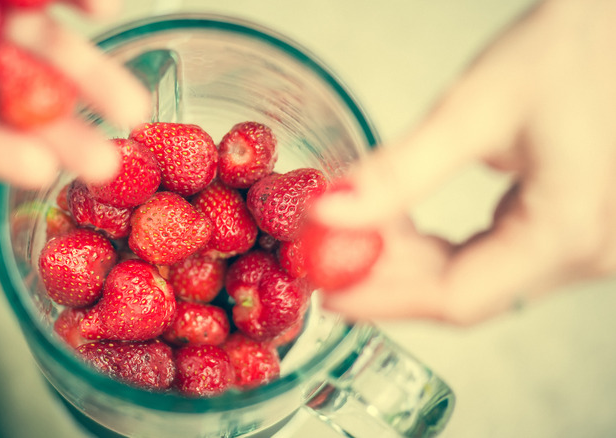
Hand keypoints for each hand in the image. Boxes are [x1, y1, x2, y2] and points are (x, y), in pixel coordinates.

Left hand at [313, 0, 615, 324]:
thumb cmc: (574, 47)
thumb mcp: (474, 109)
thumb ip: (400, 170)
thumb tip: (330, 212)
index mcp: (567, 230)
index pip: (457, 297)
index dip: (382, 299)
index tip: (328, 292)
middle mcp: (590, 253)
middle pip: (466, 290)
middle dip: (389, 273)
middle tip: (328, 252)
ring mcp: (589, 245)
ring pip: (479, 276)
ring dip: (413, 258)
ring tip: (358, 229)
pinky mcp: (575, 228)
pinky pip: (498, 255)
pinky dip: (444, 244)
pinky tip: (404, 222)